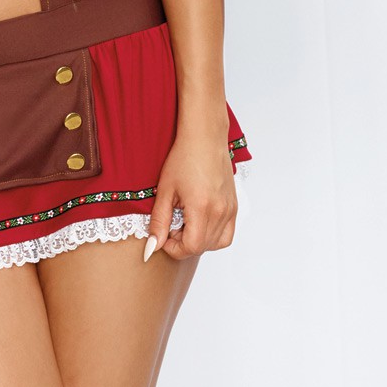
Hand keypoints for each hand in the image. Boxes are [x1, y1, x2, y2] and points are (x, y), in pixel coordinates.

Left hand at [144, 134, 237, 261]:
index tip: (163, 236)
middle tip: (171, 226)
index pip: (191, 247)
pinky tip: (199, 222)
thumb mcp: (165, 190)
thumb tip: (152, 247)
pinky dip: (213, 236)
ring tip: (185, 223)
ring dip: (198, 241)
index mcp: (202, 207)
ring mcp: (230, 209)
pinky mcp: (234, 206)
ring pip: (216, 243)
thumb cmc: (183, 158)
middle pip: (202, 247)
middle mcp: (220, 211)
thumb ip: (159, 221)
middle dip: (183, 244)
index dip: (174, 248)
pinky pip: (227, 234)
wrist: (204, 138)